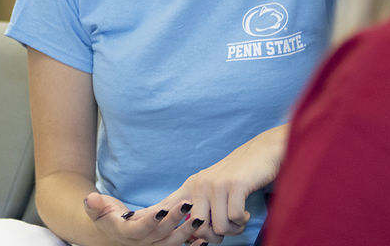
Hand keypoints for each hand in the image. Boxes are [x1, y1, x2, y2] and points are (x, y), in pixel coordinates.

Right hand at [83, 192, 209, 245]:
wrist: (110, 227)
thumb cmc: (104, 213)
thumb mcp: (96, 207)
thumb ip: (94, 205)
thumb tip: (90, 199)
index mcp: (124, 233)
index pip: (139, 229)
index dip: (150, 221)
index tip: (161, 209)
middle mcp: (140, 243)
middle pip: (160, 235)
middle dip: (174, 220)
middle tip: (187, 205)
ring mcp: (151, 245)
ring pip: (171, 242)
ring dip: (187, 232)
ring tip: (199, 218)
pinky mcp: (161, 244)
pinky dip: (191, 244)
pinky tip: (204, 237)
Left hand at [151, 125, 286, 240]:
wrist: (261, 153)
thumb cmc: (237, 178)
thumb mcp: (212, 191)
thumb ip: (200, 210)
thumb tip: (193, 237)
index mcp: (190, 187)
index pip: (166, 206)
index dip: (150, 217)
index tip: (128, 220)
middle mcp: (199, 185)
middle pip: (197, 228)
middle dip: (215, 236)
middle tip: (228, 226)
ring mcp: (215, 185)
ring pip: (218, 228)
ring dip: (233, 229)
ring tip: (238, 217)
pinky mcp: (234, 185)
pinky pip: (234, 219)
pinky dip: (242, 221)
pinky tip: (245, 210)